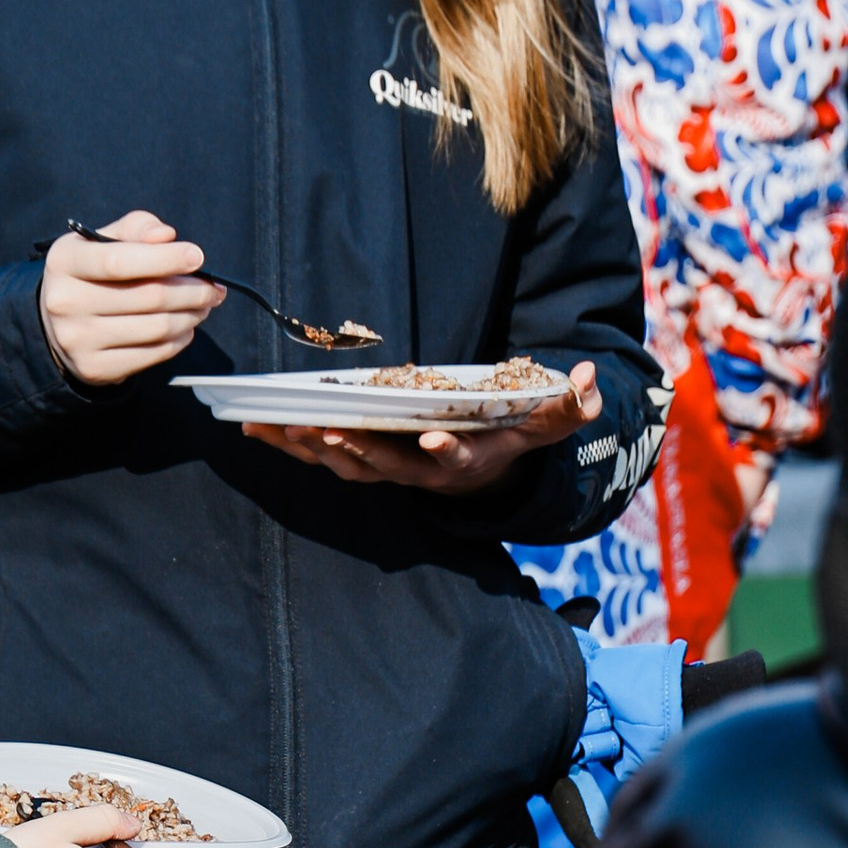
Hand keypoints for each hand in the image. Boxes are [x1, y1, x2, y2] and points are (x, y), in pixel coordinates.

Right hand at [40, 211, 219, 387]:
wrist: (57, 324)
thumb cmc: (91, 273)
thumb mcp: (103, 241)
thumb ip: (135, 228)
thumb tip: (165, 236)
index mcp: (65, 261)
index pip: (119, 261)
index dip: (164, 259)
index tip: (197, 256)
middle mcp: (65, 302)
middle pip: (147, 297)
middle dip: (191, 291)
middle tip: (212, 288)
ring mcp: (78, 339)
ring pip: (156, 328)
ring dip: (191, 316)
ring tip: (202, 306)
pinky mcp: (94, 368)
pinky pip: (152, 355)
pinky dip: (179, 341)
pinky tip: (185, 328)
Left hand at [241, 363, 602, 492]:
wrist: (483, 470)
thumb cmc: (512, 436)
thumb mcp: (548, 422)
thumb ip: (570, 405)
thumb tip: (590, 377)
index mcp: (463, 460)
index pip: (454, 458)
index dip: (444, 449)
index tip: (433, 436)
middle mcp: (421, 471)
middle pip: (384, 465)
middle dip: (355, 450)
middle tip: (327, 433)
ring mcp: (388, 469)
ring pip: (344, 465)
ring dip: (309, 449)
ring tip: (273, 428)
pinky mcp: (363, 461)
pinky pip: (322, 457)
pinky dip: (291, 445)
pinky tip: (256, 428)